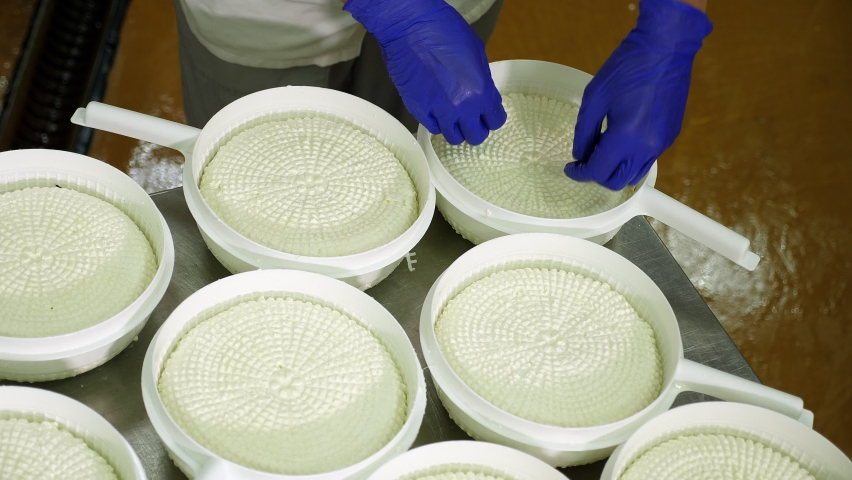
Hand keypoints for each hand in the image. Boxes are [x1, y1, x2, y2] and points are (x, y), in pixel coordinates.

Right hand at [344, 0, 506, 144]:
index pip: (495, 121)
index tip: (487, 114)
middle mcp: (461, 107)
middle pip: (475, 136)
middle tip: (470, 118)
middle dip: (474, 128)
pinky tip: (436, 108)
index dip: (492, 117)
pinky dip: (436, 122)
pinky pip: (432, 127)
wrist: (409, 27)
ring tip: (451, 114)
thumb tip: (482, 94)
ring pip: (453, 137)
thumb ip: (483, 80)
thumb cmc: (444, 31)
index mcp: (481, 92)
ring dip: (455, 128)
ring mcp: (438, 111)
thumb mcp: (477, 52)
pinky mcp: (418, 110)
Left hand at [565, 0, 712, 189]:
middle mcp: (646, 147)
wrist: (666, 48)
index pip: (598, 171)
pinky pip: (647, 159)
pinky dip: (631, 159)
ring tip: (603, 152)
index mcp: (625, 137)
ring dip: (616, 171)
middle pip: (617, 181)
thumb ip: (584, 132)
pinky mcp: (671, 136)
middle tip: (585, 161)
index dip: (579, 173)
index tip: (570, 168)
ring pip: (635, 174)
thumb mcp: (594, 98)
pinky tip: (621, 140)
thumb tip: (580, 155)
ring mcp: (662, 143)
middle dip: (597, 175)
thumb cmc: (627, 68)